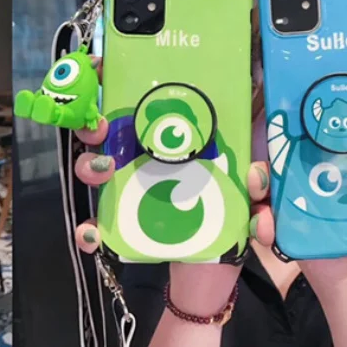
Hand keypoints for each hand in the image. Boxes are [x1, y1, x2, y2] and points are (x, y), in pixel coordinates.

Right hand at [71, 90, 242, 346]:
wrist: (215, 278)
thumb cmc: (235, 226)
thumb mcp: (253, 195)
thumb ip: (258, 181)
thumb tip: (257, 174)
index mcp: (184, 138)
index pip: (149, 97)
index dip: (121, 78)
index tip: (106, 68)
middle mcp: (150, 159)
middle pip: (111, 129)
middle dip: (98, 121)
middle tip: (101, 124)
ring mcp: (131, 191)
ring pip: (96, 169)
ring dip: (90, 166)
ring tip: (101, 172)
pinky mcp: (122, 227)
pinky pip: (96, 225)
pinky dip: (89, 230)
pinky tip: (91, 234)